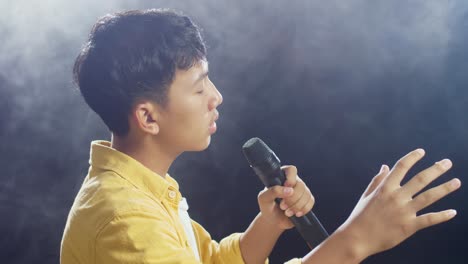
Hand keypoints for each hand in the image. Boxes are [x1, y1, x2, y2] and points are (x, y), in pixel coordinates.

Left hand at [257, 165, 314, 229]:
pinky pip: (311, 201)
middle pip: (300, 185)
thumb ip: (273, 192)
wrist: (274, 221)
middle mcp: (293, 181)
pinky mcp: (306, 200)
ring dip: (297, 206)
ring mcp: (301, 190)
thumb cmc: (267, 207)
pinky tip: (296, 214)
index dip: (291, 179)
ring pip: (306, 194)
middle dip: (292, 199)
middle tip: (282, 206)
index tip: (286, 188)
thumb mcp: (264, 199)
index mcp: (281, 177)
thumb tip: (290, 190)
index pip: (291, 170)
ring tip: (287, 212)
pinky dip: (304, 209)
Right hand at [339, 149, 460, 259]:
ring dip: (444, 188)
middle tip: (447, 162)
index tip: (422, 151)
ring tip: (456, 182)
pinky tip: (453, 212)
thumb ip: (377, 180)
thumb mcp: (366, 195)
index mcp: (385, 188)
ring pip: (429, 196)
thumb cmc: (360, 216)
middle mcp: (396, 197)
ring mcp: (404, 211)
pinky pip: (429, 219)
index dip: (412, 157)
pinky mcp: (409, 226)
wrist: (357, 238)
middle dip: (436, 169)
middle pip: (420, 179)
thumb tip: (384, 166)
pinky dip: (442, 216)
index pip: (401, 167)